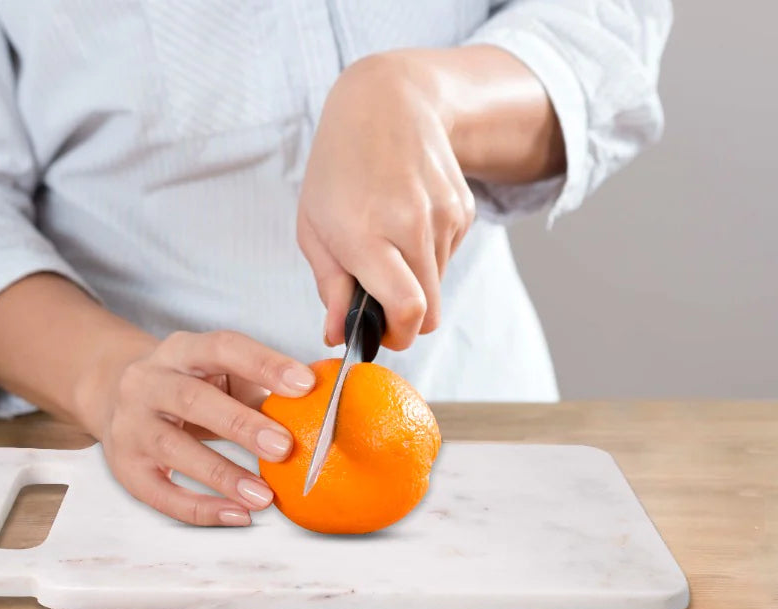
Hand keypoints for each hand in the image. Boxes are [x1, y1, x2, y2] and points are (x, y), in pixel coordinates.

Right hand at [88, 330, 315, 526]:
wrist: (111, 392)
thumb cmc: (186, 384)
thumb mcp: (216, 371)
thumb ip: (260, 384)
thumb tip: (323, 403)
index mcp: (180, 351)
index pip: (222, 348)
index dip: (264, 364)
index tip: (305, 386)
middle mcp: (147, 382)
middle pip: (192, 399)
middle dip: (241, 424)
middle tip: (285, 447)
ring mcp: (130, 425)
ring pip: (172, 448)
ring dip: (222, 474)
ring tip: (264, 496)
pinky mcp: (125, 466)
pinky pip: (160, 493)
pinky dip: (200, 508)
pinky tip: (237, 515)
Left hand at [298, 51, 475, 350]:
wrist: (388, 103)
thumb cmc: (339, 168)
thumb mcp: (312, 227)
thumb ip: (329, 287)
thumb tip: (337, 336)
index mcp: (367, 235)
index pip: (407, 309)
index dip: (396, 335)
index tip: (380, 335)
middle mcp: (412, 226)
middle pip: (429, 311)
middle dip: (405, 320)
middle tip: (379, 303)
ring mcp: (444, 216)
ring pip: (437, 284)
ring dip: (414, 280)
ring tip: (386, 243)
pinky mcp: (464, 210)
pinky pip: (448, 257)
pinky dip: (428, 254)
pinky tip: (406, 221)